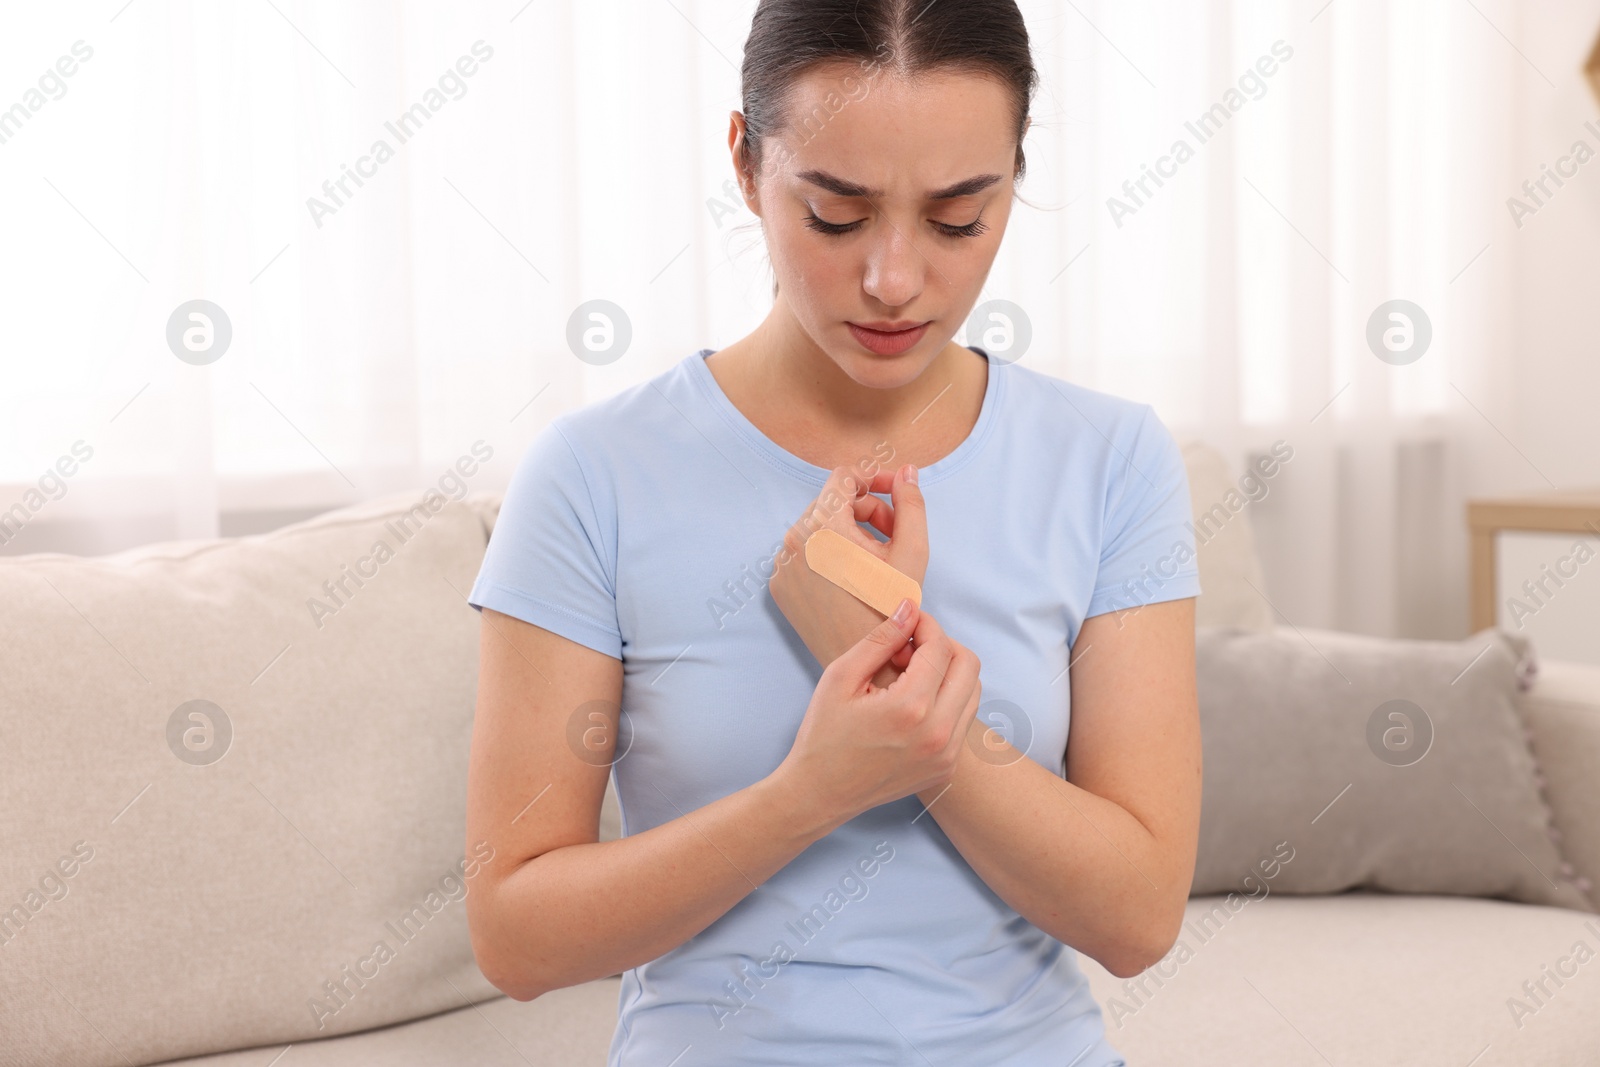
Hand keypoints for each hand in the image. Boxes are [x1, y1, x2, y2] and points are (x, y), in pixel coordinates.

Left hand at [768, 463, 926, 680]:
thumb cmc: (891, 607)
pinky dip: (828, 558)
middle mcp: (794, 540)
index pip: (844, 477)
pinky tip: (852, 579)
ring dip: (848, 535)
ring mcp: (782, 565)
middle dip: (866, 512)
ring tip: (875, 561)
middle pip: (832, 503)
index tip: (895, 493)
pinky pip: (803, 556)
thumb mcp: (912, 550)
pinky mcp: (779, 585)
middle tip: (894, 536)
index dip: (874, 479)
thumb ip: (911, 502)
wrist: (868, 661)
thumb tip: (908, 471)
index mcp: (823, 524)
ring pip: (818, 530)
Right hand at [772, 598, 982, 824]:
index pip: (940, 648)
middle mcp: (938, 733)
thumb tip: (909, 608)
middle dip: (942, 645)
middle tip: (908, 650)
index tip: (907, 621)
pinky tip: (912, 705)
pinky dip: (946, 701)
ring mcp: (947, 755)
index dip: (926, 625)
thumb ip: (881, 639)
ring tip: (909, 677)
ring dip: (948, 673)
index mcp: (911, 708)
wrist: (820, 793)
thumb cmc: (823, 735)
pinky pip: (962, 720)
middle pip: (969, 665)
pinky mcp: (947, 768)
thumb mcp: (841, 678)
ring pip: (973, 692)